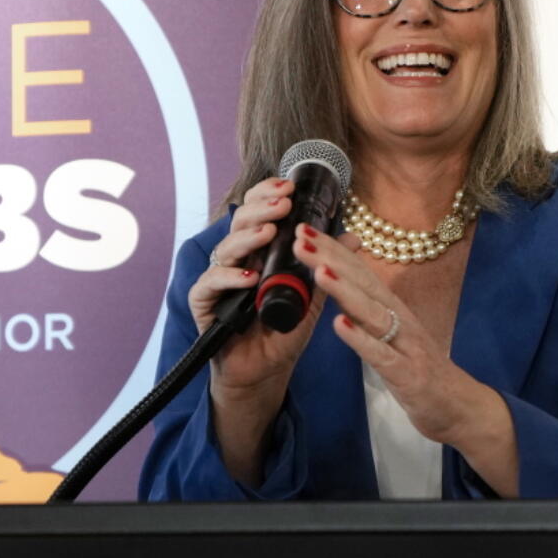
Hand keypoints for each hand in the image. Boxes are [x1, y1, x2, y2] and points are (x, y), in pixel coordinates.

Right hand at [190, 177, 319, 394]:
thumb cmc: (283, 330)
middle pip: (240, 224)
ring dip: (248, 238)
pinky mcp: (204, 305)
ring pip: (225, 249)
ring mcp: (218, 282)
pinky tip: (248, 276)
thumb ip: (326, 266)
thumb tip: (353, 238)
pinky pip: (209, 285)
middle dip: (261, 209)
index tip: (289, 186)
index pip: (258, 214)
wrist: (265, 370)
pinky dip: (228, 278)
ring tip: (268, 233)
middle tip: (282, 204)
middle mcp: (236, 260)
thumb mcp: (312, 296)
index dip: (268, 195)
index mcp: (258, 251)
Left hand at [292, 223, 485, 444]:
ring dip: (345, 290)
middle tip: (300, 237)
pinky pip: (381, 354)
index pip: (360, 272)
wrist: (459, 406)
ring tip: (319, 270)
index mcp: (393, 308)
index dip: (332, 250)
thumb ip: (368, 310)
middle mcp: (401, 319)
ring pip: (372, 313)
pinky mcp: (407, 374)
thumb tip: (340, 283)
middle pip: (363, 283)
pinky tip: (339, 325)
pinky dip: (360, 339)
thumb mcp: (392, 334)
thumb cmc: (421, 369)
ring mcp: (406, 345)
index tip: (303, 230)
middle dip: (331, 258)